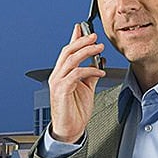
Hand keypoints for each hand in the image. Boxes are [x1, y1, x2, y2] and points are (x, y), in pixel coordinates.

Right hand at [47, 23, 105, 142]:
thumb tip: (97, 62)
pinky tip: (100, 72)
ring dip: (86, 52)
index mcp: (62, 74)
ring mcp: (58, 83)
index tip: (82, 28)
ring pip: (71, 60)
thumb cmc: (75, 111)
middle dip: (82, 41)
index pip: (67, 51)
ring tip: (99, 48)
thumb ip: (90, 74)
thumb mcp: (86, 88)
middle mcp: (57, 76)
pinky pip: (75, 75)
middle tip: (95, 36)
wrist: (70, 129)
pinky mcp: (61, 91)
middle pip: (68, 52)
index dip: (74, 38)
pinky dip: (89, 71)